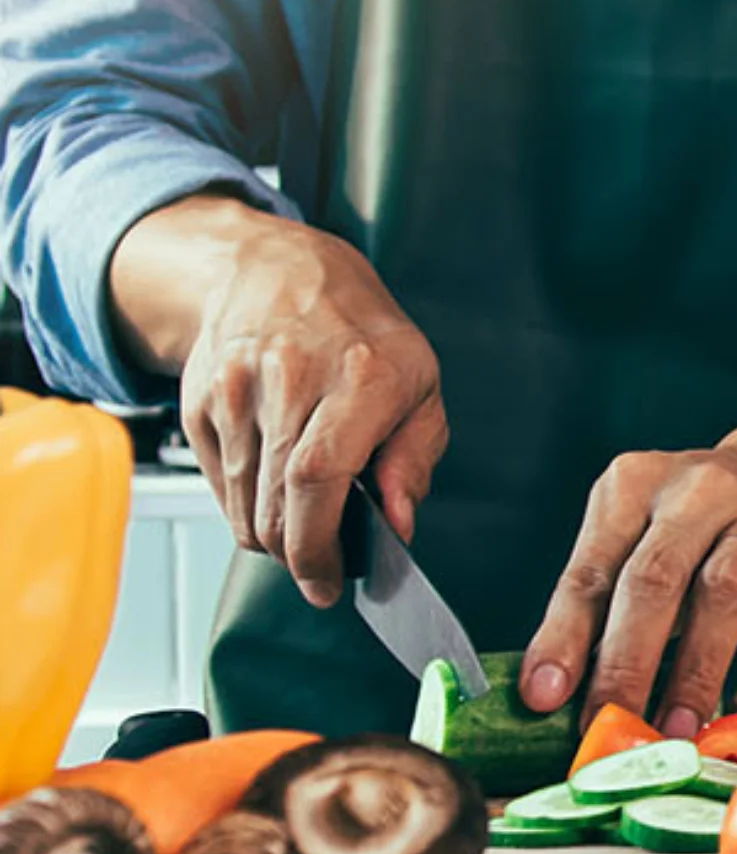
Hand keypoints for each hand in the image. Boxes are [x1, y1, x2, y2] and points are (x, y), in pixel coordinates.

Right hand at [111, 196, 446, 606]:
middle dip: (298, 555)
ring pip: (242, 503)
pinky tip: (274, 490)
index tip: (328, 583)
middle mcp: (289, 381)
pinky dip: (246, 506)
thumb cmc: (361, 333)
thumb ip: (416, 458)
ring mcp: (234, 391)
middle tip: (321, 571)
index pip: (318, 478)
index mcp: (359, 378)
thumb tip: (400, 522)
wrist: (274, 270)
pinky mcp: (199, 403)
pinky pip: (219, 484)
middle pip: (275, 503)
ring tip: (304, 527)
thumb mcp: (420, 384)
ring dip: (272, 535)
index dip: (317, 544)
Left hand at [518, 345, 736, 734]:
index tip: (544, 698)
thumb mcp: (639, 539)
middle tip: (610, 725)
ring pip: (724, 596)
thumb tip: (558, 696)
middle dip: (627, 661)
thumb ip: (602, 603)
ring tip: (674, 735)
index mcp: (635, 484)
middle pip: (656, 577)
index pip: (592, 566)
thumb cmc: (698, 529)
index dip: (564, 636)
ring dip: (695, 674)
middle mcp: (701, 488)